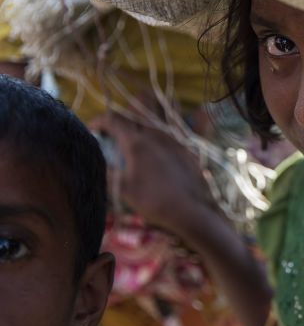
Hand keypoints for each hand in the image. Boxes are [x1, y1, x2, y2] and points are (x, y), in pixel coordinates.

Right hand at [88, 114, 218, 236]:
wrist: (191, 209)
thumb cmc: (154, 201)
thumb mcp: (123, 189)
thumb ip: (108, 171)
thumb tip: (97, 160)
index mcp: (137, 142)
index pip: (113, 119)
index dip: (99, 121)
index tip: (91, 128)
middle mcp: (156, 134)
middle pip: (133, 116)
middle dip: (118, 122)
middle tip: (109, 135)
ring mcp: (173, 139)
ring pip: (151, 123)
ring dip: (137, 126)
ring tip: (130, 142)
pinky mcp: (185, 148)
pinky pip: (167, 133)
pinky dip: (154, 136)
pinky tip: (152, 151)